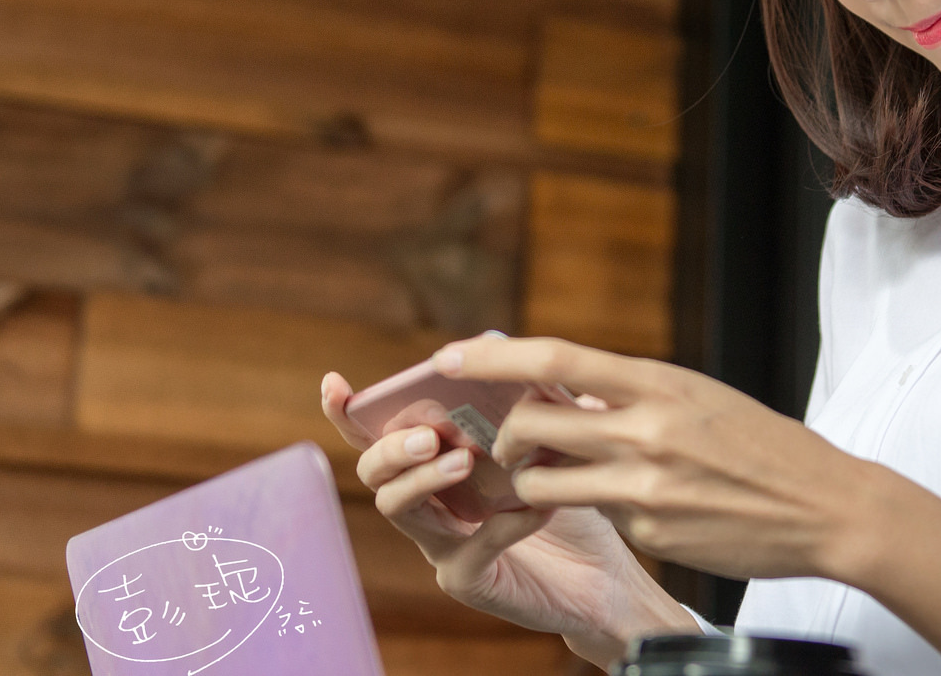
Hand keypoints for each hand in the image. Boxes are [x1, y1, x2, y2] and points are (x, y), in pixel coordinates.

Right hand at [320, 371, 694, 666]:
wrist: (606, 573)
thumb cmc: (573, 496)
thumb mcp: (556, 438)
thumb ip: (534, 402)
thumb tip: (521, 359)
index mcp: (436, 460)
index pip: (377, 434)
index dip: (347, 412)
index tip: (334, 383)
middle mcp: (428, 501)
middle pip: (374, 472)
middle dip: (391, 448)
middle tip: (428, 435)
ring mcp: (441, 544)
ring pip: (400, 510)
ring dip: (424, 479)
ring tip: (463, 461)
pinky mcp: (469, 581)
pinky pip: (468, 552)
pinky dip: (498, 526)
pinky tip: (535, 509)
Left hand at [441, 336, 882, 582]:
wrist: (826, 506)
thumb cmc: (761, 444)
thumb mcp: (697, 396)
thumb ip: (633, 392)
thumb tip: (568, 387)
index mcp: (657, 382)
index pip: (554, 359)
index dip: (493, 357)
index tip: (449, 355)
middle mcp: (644, 430)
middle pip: (531, 425)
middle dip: (503, 437)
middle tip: (506, 444)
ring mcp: (645, 488)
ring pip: (544, 484)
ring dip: (529, 484)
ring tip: (543, 482)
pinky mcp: (650, 535)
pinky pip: (597, 519)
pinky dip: (598, 512)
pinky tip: (635, 510)